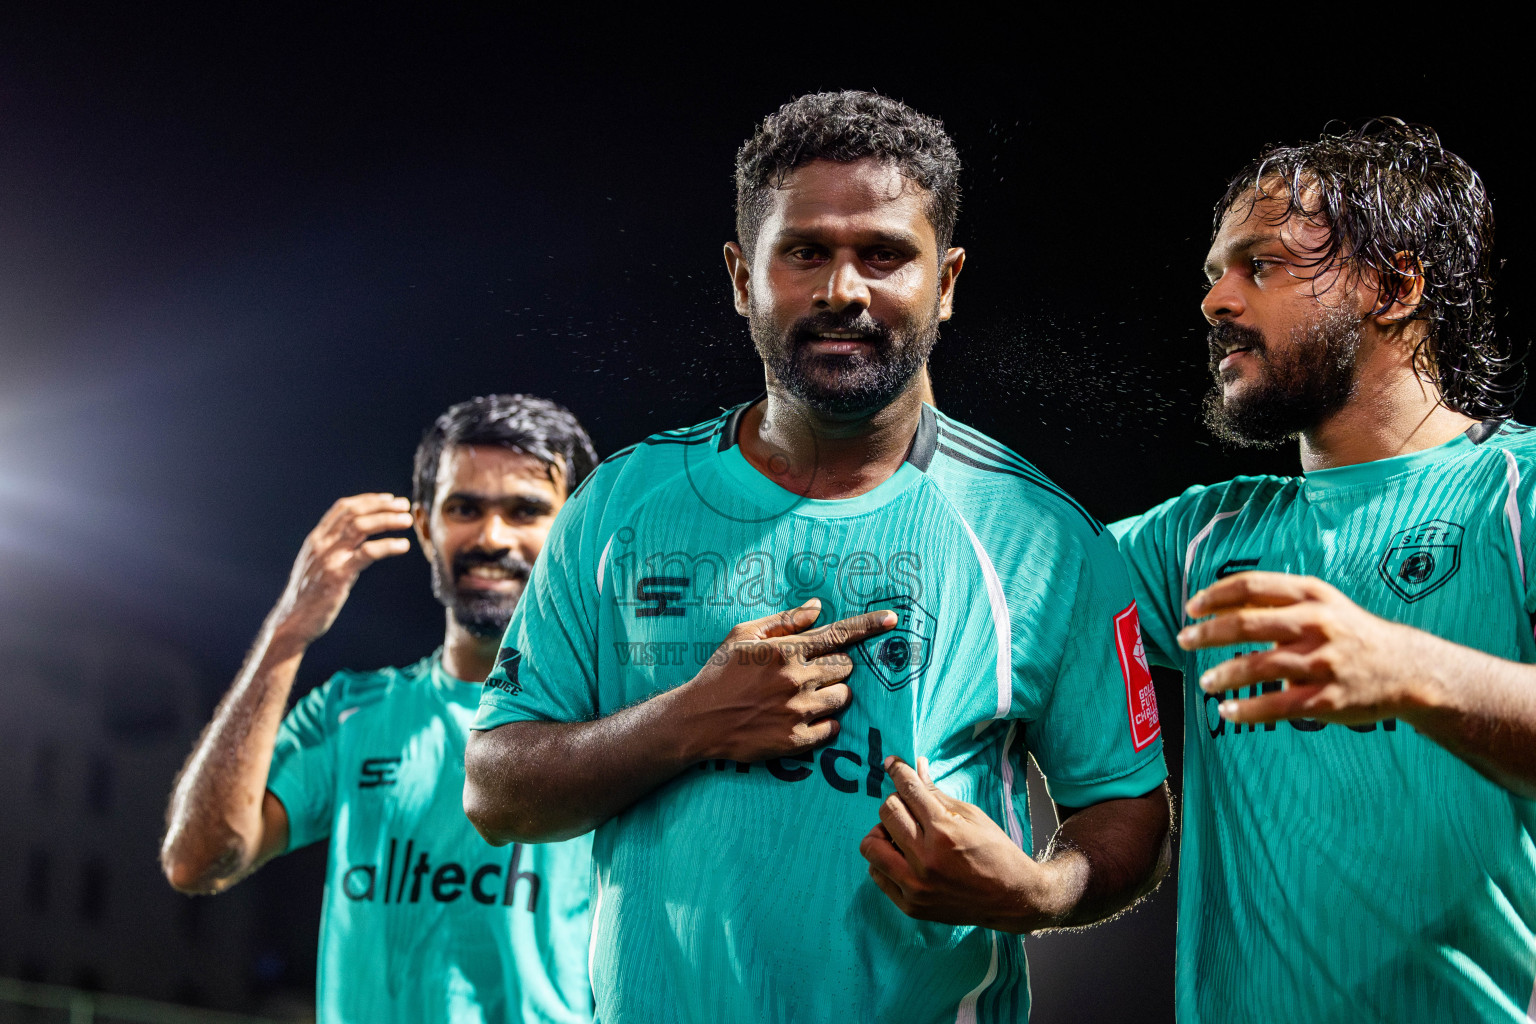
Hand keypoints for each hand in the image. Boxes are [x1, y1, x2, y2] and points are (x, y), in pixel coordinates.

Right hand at [269, 494, 413, 644]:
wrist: (292, 621)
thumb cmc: (308, 596)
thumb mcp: (315, 565)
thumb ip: (331, 549)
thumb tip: (355, 539)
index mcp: (315, 539)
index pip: (343, 508)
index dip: (368, 500)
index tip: (389, 499)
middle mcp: (321, 543)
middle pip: (354, 513)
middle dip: (382, 505)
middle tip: (404, 506)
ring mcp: (329, 558)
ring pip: (360, 527)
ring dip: (387, 520)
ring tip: (407, 520)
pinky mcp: (338, 575)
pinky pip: (367, 553)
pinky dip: (388, 546)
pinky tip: (403, 545)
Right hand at [676, 599, 895, 762]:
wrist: (697, 720)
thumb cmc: (718, 673)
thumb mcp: (743, 635)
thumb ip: (784, 621)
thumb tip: (817, 608)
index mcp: (785, 650)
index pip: (837, 634)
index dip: (868, 626)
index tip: (893, 620)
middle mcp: (796, 679)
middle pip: (845, 668)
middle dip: (836, 668)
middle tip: (812, 673)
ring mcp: (797, 711)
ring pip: (844, 697)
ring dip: (834, 694)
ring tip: (807, 696)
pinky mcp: (795, 740)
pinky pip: (833, 728)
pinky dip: (826, 722)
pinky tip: (804, 718)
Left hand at [860, 756, 1066, 932]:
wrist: (1011, 897)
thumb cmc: (995, 851)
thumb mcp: (971, 816)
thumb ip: (936, 793)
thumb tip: (915, 766)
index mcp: (944, 831)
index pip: (908, 790)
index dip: (898, 771)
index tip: (892, 765)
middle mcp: (926, 859)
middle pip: (887, 812)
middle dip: (896, 802)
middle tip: (908, 807)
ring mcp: (916, 885)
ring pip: (872, 845)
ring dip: (883, 832)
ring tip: (900, 834)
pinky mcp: (911, 905)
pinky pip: (877, 874)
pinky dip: (884, 860)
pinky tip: (901, 856)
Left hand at [1178, 570, 1440, 726]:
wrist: (1407, 668)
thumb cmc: (1350, 633)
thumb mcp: (1321, 604)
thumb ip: (1276, 602)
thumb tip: (1218, 606)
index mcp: (1311, 595)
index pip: (1251, 586)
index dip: (1215, 596)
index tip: (1191, 608)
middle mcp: (1316, 624)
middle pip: (1247, 624)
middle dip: (1208, 633)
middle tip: (1183, 640)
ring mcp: (1323, 662)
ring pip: (1258, 667)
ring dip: (1223, 675)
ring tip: (1205, 681)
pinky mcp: (1328, 698)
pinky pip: (1277, 705)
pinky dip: (1247, 710)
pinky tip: (1227, 711)